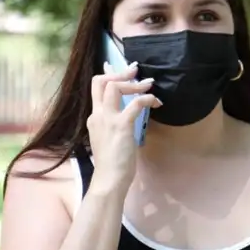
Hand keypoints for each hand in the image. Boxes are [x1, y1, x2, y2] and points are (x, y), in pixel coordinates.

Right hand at [86, 62, 160, 194]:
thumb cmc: (113, 163)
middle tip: (136, 71)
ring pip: (115, 87)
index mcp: (94, 117)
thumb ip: (115, 123)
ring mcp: (108, 119)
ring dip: (134, 83)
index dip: (110, 75)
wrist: (109, 179)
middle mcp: (98, 114)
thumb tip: (127, 113)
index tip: (124, 72)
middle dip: (120, 73)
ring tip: (149, 85)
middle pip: (100, 81)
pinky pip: (135, 104)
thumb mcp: (110, 137)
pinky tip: (155, 103)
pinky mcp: (121, 126)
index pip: (96, 87)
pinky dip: (147, 99)